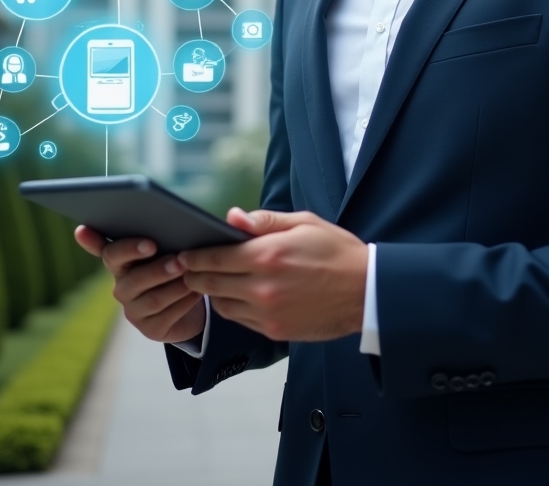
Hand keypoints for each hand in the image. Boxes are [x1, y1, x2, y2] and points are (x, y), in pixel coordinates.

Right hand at [75, 226, 206, 343]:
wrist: (192, 304)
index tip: (122, 237)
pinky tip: (196, 292)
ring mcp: (134, 310)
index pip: (108, 251)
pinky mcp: (150, 329)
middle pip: (130, 278)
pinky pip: (166, 316)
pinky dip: (184, 302)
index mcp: (123, 262)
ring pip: (151, 299)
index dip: (105, 244)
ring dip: (173, 286)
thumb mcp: (172, 247)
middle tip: (177, 260)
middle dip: (155, 269)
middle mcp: (123, 286)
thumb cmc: (178, 265)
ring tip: (190, 275)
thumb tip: (179, 218)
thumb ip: (166, 234)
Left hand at [177, 209, 367, 341]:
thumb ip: (265, 221)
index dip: (194, 257)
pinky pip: (240, 319)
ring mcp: (267, 312)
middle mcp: (262, 286)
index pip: (215, 258)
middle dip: (194, 275)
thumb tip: (232, 218)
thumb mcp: (304, 223)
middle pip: (211, 283)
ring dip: (212, 293)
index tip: (184, 254)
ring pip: (222, 305)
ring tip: (210, 282)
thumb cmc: (337, 251)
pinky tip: (236, 296)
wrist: (365, 291)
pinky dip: (232, 307)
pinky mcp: (274, 330)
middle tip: (186, 269)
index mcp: (268, 255)